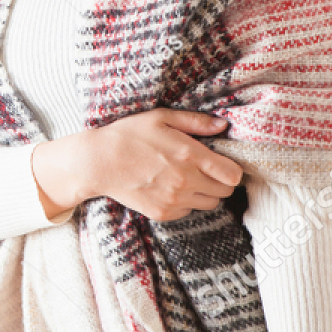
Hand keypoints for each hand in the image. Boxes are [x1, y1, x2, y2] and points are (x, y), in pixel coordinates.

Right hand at [31, 109, 243, 222]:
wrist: (99, 162)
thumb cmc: (129, 134)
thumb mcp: (162, 117)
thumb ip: (196, 122)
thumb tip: (223, 125)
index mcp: (190, 155)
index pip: (232, 175)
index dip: (232, 170)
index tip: (223, 164)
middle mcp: (186, 181)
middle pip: (224, 192)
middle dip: (220, 181)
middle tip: (206, 170)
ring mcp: (174, 200)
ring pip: (209, 204)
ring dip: (205, 192)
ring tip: (188, 178)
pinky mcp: (163, 213)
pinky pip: (188, 212)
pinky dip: (186, 202)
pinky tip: (171, 187)